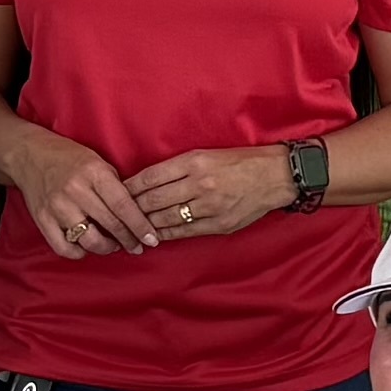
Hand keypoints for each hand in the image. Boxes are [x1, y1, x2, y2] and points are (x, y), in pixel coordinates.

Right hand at [0, 131, 151, 258]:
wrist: (29, 154)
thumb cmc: (69, 157)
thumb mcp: (98, 162)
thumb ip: (115, 186)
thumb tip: (136, 214)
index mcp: (94, 173)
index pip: (123, 206)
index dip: (140, 226)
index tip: (151, 239)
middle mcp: (76, 191)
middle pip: (110, 225)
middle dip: (128, 240)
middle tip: (137, 246)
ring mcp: (57, 207)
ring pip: (89, 241)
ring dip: (105, 248)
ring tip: (112, 245)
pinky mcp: (42, 219)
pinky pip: (64, 248)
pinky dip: (79, 253)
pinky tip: (86, 247)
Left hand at [122, 146, 292, 242]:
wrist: (274, 176)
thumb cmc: (239, 162)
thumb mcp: (206, 154)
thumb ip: (177, 168)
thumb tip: (147, 183)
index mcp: (194, 161)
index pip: (151, 177)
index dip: (130, 188)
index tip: (116, 194)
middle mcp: (200, 183)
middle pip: (154, 200)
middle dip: (132, 210)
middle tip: (115, 215)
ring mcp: (209, 206)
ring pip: (166, 218)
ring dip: (145, 225)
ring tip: (129, 229)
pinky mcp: (219, 225)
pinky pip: (184, 232)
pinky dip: (165, 234)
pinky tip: (154, 236)